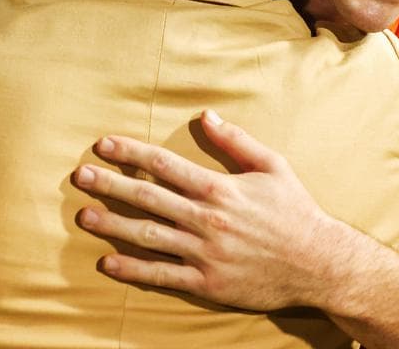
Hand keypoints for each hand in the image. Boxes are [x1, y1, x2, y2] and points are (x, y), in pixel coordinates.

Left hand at [73, 110, 351, 310]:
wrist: (319, 264)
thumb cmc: (296, 212)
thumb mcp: (273, 167)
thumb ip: (237, 141)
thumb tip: (205, 116)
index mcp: (220, 188)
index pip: (164, 165)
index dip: (130, 153)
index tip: (103, 145)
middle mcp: (207, 219)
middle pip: (148, 197)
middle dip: (110, 184)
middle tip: (79, 176)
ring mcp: (204, 253)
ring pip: (148, 236)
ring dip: (112, 225)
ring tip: (83, 216)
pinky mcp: (207, 283)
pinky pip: (162, 275)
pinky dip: (133, 270)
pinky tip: (108, 262)